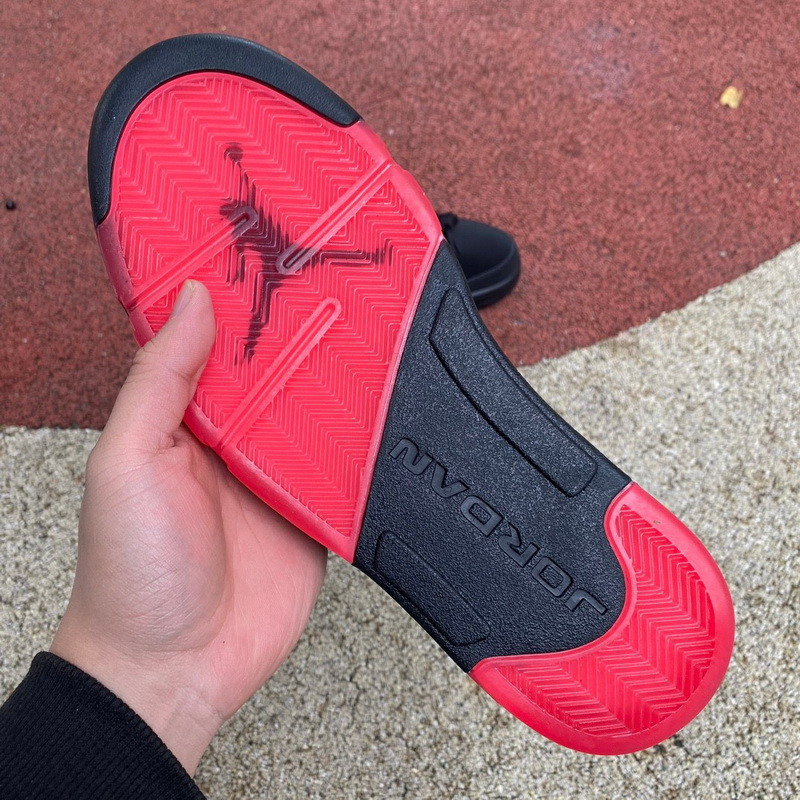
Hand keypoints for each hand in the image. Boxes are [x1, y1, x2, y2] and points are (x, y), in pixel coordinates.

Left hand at [51, 281, 326, 773]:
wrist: (178, 668)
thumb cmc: (133, 573)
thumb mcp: (128, 462)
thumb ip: (159, 381)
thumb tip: (190, 300)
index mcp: (185, 415)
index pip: (216, 337)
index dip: (236, 290)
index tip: (262, 240)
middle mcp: (236, 437)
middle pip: (278, 366)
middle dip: (302, 322)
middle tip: (336, 263)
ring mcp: (279, 473)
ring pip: (318, 407)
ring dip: (339, 374)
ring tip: (374, 315)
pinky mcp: (316, 508)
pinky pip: (346, 463)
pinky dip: (363, 438)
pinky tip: (387, 400)